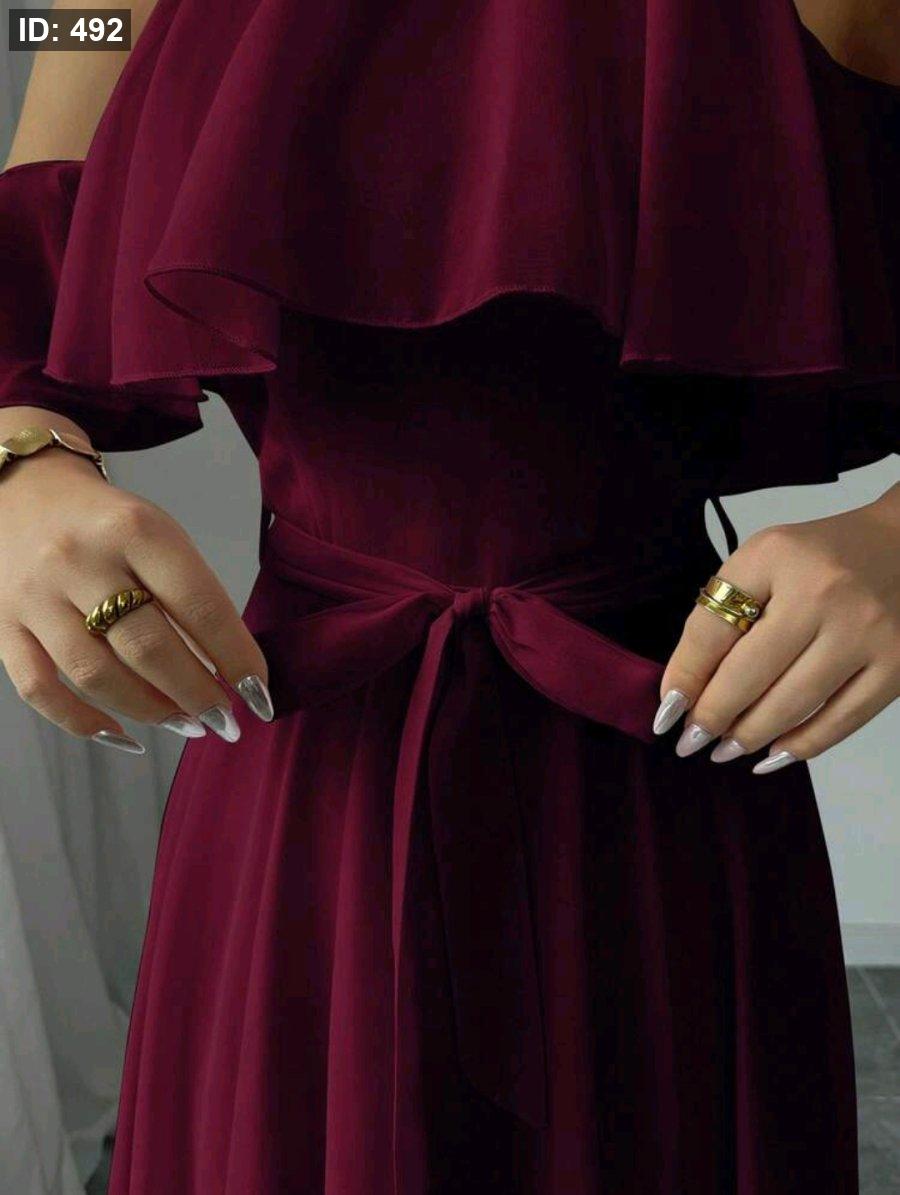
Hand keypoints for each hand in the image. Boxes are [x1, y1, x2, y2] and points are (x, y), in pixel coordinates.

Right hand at [0, 448, 272, 753]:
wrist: (23, 490)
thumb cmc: (107, 522)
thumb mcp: (158, 532)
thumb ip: (189, 592)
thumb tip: (227, 669)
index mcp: (136, 529)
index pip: (198, 605)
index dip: (236, 657)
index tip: (259, 693)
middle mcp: (82, 560)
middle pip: (149, 648)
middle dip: (197, 695)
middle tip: (225, 720)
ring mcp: (37, 595)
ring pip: (97, 675)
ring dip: (151, 711)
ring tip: (187, 724)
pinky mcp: (2, 624)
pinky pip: (40, 689)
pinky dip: (83, 722)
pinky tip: (124, 735)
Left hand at [652, 486, 899, 772]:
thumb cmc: (820, 557)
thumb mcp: (764, 560)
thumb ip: (726, 611)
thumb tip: (690, 687)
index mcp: (776, 557)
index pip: (713, 628)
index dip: (683, 676)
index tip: (666, 711)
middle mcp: (823, 593)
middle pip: (749, 674)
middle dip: (712, 716)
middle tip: (689, 741)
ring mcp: (866, 632)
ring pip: (793, 704)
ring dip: (749, 737)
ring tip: (723, 751)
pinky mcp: (898, 665)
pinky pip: (841, 720)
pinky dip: (801, 746)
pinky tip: (770, 756)